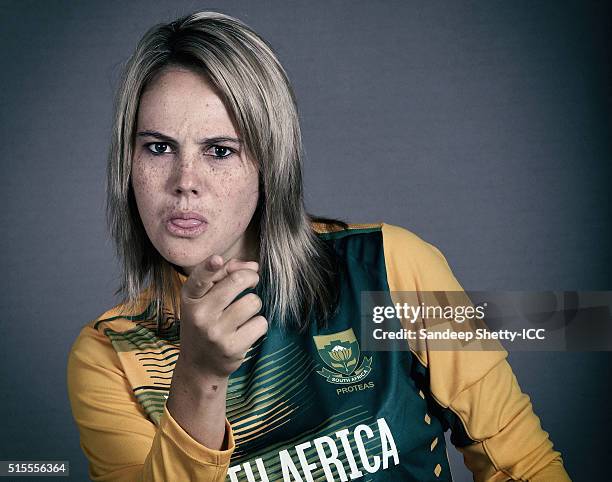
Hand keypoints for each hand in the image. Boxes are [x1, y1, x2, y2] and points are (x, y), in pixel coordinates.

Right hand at [178, 254, 267, 379]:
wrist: (199, 364)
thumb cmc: (205, 322)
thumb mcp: (204, 299)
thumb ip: (223, 275)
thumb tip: (253, 265)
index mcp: (190, 297)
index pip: (199, 278)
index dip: (210, 267)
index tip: (217, 259)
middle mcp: (200, 314)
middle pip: (237, 281)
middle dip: (251, 277)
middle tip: (251, 281)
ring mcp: (215, 332)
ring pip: (253, 302)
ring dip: (254, 304)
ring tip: (243, 313)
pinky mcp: (231, 347)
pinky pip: (260, 323)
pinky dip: (258, 324)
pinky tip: (246, 330)